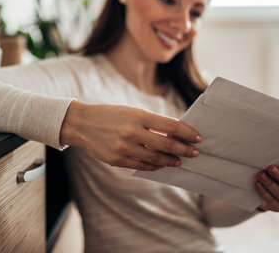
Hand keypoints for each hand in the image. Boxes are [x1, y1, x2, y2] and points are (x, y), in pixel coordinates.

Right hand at [60, 101, 200, 170]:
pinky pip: (141, 166)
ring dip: (170, 161)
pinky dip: (154, 166)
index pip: (170, 126)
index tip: (197, 138)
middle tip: (194, 153)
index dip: (187, 133)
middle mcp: (132, 132)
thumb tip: (174, 134)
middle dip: (184, 150)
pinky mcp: (116, 160)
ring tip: (178, 161)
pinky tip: (161, 164)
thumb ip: (151, 123)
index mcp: (138, 116)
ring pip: (155, 159)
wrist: (81, 123)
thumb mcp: (132, 112)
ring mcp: (123, 147)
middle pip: (166, 145)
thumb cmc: (110, 115)